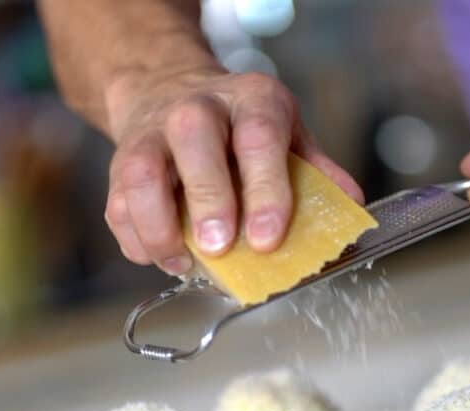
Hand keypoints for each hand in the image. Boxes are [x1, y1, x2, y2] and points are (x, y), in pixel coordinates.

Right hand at [104, 69, 362, 274]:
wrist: (169, 89)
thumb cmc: (239, 125)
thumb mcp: (287, 133)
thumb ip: (315, 171)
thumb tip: (350, 206)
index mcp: (251, 100)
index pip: (259, 137)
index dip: (265, 190)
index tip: (268, 238)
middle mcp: (197, 109)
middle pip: (195, 142)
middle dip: (208, 200)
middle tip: (221, 247)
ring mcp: (152, 133)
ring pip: (141, 174)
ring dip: (159, 225)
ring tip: (184, 262)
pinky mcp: (121, 162)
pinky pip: (118, 203)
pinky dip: (137, 239)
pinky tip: (164, 257)